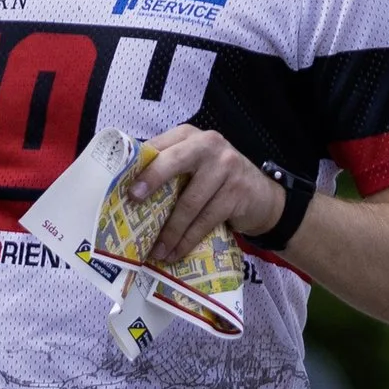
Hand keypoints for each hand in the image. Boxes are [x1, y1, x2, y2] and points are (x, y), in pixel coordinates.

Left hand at [127, 127, 284, 260]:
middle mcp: (209, 145)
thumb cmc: (217, 182)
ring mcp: (226, 167)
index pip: (160, 146)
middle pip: (174, 161)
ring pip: (190, 202)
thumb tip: (128, 190)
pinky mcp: (237, 193)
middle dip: (152, 180)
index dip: (141, 166)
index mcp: (190, 136)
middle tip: (134, 202)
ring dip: (171, 231)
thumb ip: (169, 168)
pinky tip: (177, 252)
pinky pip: (206, 220)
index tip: (125, 187)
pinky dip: (188, 239)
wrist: (263, 197)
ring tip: (157, 250)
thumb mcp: (195, 166)